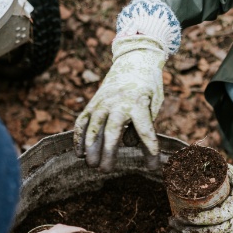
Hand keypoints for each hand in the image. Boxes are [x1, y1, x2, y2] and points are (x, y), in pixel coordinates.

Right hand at [74, 36, 165, 171]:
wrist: (134, 62)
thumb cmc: (147, 89)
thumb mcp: (153, 105)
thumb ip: (143, 126)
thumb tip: (129, 145)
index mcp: (140, 104)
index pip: (145, 131)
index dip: (150, 150)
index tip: (153, 168)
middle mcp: (119, 104)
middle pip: (112, 131)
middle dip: (108, 152)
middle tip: (105, 170)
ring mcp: (103, 103)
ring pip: (93, 127)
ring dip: (90, 147)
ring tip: (90, 164)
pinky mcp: (93, 103)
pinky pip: (83, 122)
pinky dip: (79, 137)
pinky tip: (79, 154)